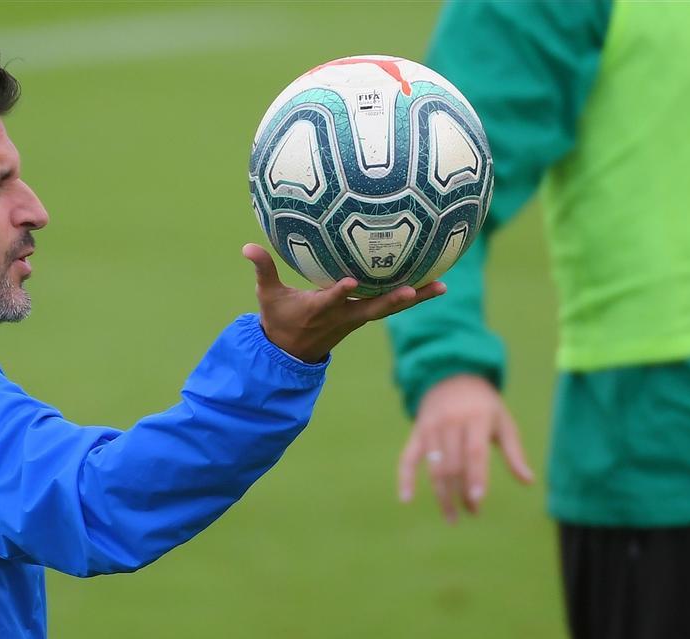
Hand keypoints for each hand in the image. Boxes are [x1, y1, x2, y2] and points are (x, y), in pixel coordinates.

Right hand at [242, 243, 445, 362]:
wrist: (291, 352)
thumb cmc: (278, 319)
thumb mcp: (267, 296)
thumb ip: (262, 269)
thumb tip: (247, 247)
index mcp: (318, 310)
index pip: (330, 300)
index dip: (339, 293)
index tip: (350, 282)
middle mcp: (342, 316)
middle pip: (372, 308)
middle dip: (392, 300)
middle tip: (414, 290)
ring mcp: (356, 319)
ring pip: (389, 308)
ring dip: (415, 298)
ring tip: (442, 286)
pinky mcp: (364, 317)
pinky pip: (391, 305)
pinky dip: (412, 296)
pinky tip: (434, 283)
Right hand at [397, 374, 533, 523]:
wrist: (451, 376)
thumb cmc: (484, 405)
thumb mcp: (503, 422)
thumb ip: (514, 453)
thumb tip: (529, 482)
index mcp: (476, 418)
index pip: (474, 452)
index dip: (475, 477)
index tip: (476, 501)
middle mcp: (450, 422)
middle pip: (453, 464)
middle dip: (461, 493)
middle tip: (472, 513)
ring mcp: (430, 427)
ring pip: (433, 467)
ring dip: (441, 495)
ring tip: (451, 516)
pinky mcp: (417, 432)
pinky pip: (406, 458)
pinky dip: (404, 478)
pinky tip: (406, 499)